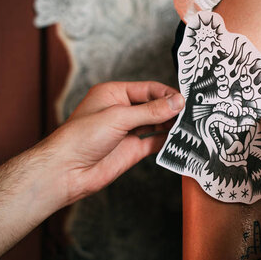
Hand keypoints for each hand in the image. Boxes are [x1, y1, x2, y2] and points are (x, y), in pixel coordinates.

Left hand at [33, 81, 183, 206]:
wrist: (66, 171)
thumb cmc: (81, 137)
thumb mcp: (119, 117)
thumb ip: (151, 110)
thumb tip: (177, 102)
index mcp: (114, 94)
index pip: (148, 89)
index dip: (167, 94)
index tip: (186, 100)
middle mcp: (121, 110)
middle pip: (154, 105)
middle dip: (172, 109)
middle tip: (193, 113)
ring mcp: (127, 131)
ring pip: (156, 123)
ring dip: (172, 124)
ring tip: (191, 125)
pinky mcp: (132, 150)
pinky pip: (155, 142)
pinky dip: (168, 141)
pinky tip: (179, 140)